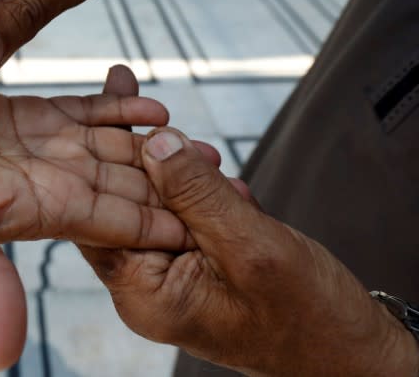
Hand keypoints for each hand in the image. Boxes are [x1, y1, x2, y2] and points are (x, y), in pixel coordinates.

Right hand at [0, 92, 188, 369]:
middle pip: (128, 183)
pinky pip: (82, 113)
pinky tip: (150, 106)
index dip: (165, 220)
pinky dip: (117, 109)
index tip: (215, 220)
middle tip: (231, 172)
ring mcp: (42, 148)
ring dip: (158, 143)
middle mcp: (51, 182)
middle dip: (177, 181)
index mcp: (43, 212)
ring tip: (202, 138)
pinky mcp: (27, 116)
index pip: (118, 219)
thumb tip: (5, 357)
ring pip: (113, 146)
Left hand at [79, 124, 418, 375]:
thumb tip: (155, 142)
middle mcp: (147, 284)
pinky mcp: (194, 263)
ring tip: (202, 149)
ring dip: (181, 172)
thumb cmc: (307, 316)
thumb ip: (199, 195)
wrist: (347, 349)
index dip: (107, 160)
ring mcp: (170, 273)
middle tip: (142, 100)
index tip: (111, 109)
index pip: (102, 217)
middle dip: (144, 155)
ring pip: (159, 204)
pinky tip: (220, 176)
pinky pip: (187, 215)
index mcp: (145, 292)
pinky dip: (203, 190)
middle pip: (126, 203)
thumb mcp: (251, 246)